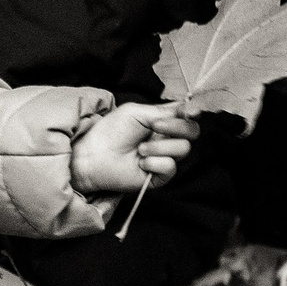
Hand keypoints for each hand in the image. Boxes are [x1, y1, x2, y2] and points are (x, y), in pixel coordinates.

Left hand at [72, 102, 198, 195]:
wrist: (94, 155)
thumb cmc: (111, 131)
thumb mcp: (137, 112)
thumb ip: (165, 111)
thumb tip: (191, 109)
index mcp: (163, 121)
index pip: (187, 116)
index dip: (192, 112)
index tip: (190, 112)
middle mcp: (167, 138)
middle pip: (192, 132)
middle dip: (176, 127)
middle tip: (154, 126)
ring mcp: (164, 157)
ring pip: (182, 149)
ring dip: (159, 146)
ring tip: (139, 149)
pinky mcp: (160, 176)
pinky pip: (170, 167)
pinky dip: (155, 163)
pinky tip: (140, 163)